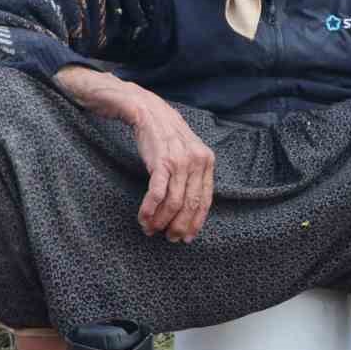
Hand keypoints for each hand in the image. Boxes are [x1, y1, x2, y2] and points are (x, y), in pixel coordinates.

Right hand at [129, 92, 214, 242]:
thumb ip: (192, 175)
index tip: (187, 237)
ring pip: (174, 203)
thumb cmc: (166, 135)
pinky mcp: (161, 162)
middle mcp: (197, 162)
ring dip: (161, 221)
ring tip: (150, 230)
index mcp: (207, 162)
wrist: (147, 110)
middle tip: (169, 239)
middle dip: (179, 226)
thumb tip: (189, 207)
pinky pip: (157, 194)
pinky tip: (143, 218)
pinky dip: (149, 210)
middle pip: (190, 205)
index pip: (205, 201)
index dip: (196, 222)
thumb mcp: (188, 152)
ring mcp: (180, 162)